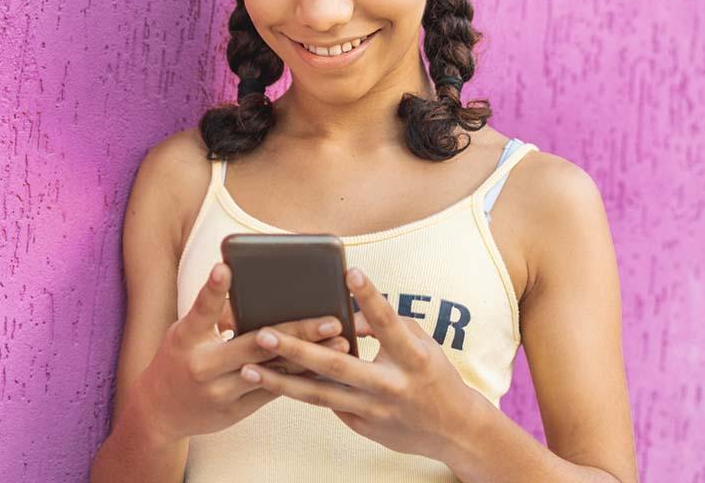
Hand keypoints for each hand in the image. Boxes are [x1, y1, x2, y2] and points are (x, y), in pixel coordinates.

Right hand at [137, 262, 352, 443]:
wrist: (159, 412)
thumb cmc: (178, 359)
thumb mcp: (185, 334)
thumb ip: (215, 315)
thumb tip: (255, 296)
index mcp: (186, 338)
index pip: (201, 310)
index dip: (212, 289)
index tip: (224, 268)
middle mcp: (203, 365)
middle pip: (253, 344)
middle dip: (296, 332)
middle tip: (330, 320)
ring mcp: (221, 391)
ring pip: (272, 371)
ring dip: (309, 356)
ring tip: (341, 343)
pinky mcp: (235, 410)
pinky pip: (273, 391)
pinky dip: (299, 377)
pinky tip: (325, 366)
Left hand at [238, 267, 485, 461]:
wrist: (455, 431)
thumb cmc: (434, 374)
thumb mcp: (421, 343)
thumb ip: (385, 325)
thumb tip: (346, 315)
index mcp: (413, 358)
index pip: (389, 323)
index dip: (371, 298)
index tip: (351, 273)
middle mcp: (391, 386)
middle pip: (338, 367)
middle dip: (298, 351)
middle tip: (264, 335)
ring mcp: (374, 411)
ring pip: (320, 396)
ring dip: (281, 382)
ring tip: (249, 367)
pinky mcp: (362, 426)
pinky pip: (326, 404)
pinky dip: (298, 391)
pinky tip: (268, 380)